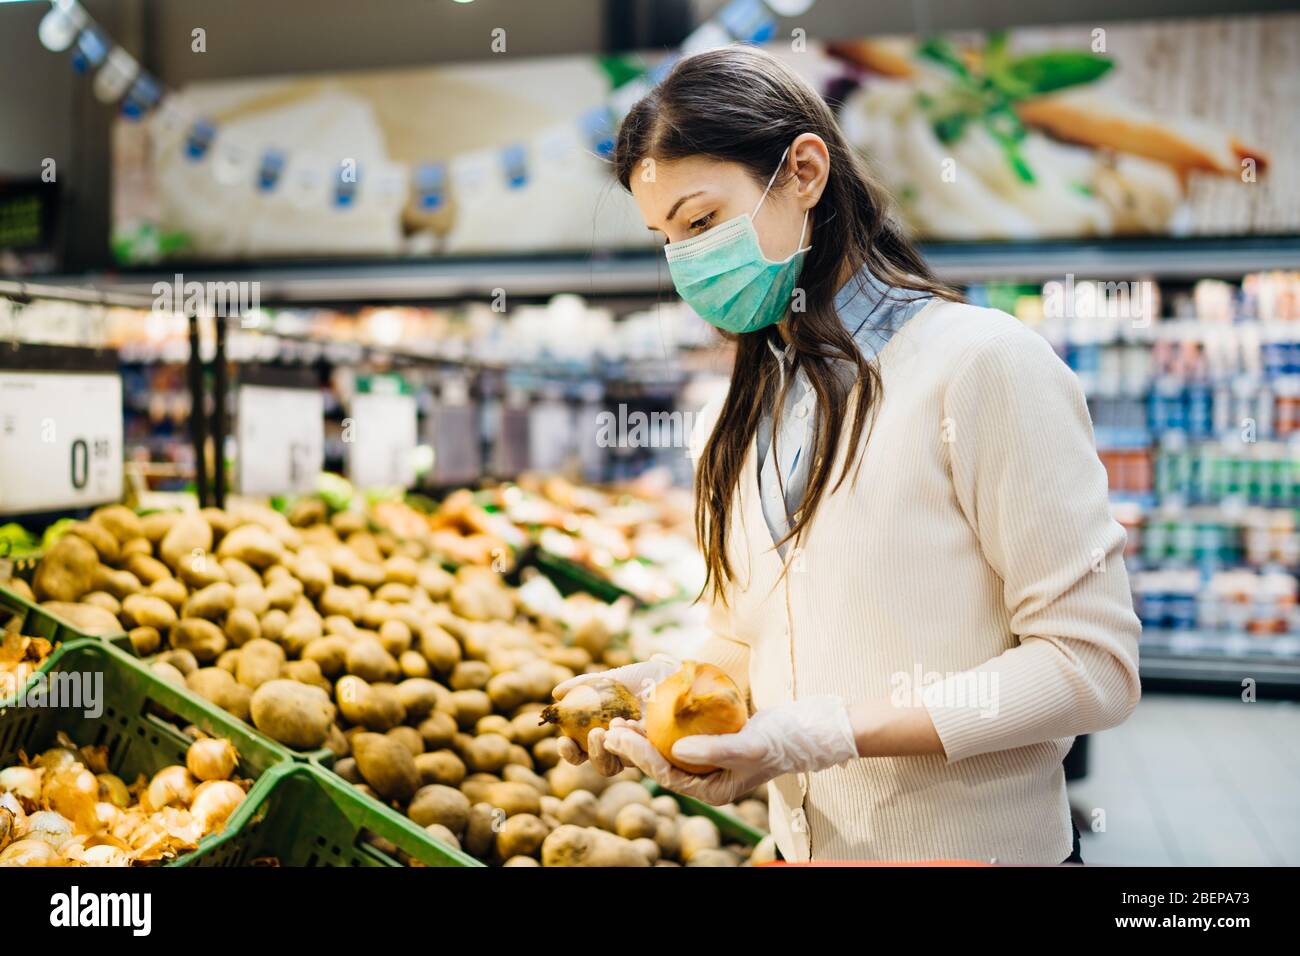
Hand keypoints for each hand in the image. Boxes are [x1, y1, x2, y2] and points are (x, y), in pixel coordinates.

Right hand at [551, 654, 679, 774]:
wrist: (684, 675)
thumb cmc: (651, 676)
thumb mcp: (617, 677)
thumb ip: (587, 684)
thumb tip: (555, 693)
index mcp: (606, 730)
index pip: (581, 749)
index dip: (569, 750)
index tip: (563, 740)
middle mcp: (623, 745)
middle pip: (597, 762)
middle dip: (583, 755)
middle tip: (588, 736)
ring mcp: (642, 752)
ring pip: (616, 766)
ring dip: (607, 753)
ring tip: (611, 730)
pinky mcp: (662, 758)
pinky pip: (642, 760)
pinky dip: (633, 745)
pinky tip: (634, 726)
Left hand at [602, 696, 858, 805]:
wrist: (804, 729)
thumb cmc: (780, 740)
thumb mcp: (749, 746)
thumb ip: (714, 749)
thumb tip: (674, 750)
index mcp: (711, 790)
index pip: (667, 774)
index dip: (640, 755)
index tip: (620, 735)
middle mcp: (705, 779)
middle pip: (660, 765)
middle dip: (632, 748)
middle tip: (608, 729)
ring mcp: (706, 761)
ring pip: (665, 750)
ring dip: (642, 735)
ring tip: (619, 719)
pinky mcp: (709, 742)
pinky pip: (678, 734)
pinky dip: (662, 723)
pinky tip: (646, 706)